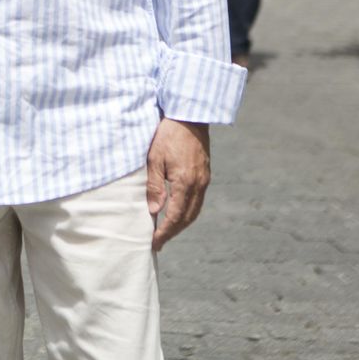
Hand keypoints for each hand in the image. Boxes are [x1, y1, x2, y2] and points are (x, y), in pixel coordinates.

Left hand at [146, 118, 209, 251]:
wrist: (189, 116)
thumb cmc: (167, 135)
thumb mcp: (154, 159)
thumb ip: (154, 186)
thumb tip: (154, 212)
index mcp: (185, 183)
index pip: (175, 217)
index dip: (164, 232)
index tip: (153, 243)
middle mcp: (199, 185)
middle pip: (187, 218)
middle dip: (173, 232)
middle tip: (158, 242)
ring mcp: (204, 180)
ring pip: (194, 211)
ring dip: (181, 224)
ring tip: (167, 231)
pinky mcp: (205, 174)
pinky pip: (198, 200)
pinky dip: (187, 211)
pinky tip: (177, 212)